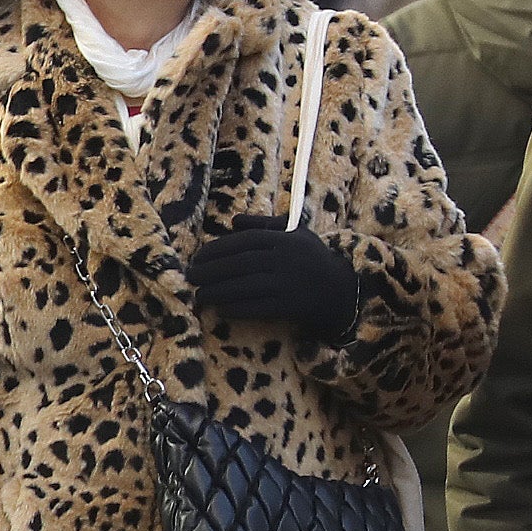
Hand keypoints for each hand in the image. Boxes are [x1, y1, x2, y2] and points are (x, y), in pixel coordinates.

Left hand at [186, 216, 359, 343]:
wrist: (340, 289)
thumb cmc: (310, 258)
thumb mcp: (293, 234)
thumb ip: (264, 225)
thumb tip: (234, 220)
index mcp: (284, 239)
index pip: (245, 241)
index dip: (218, 249)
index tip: (197, 257)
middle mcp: (286, 260)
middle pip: (242, 264)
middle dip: (212, 271)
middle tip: (190, 276)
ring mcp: (289, 284)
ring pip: (247, 287)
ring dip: (219, 292)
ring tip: (200, 295)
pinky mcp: (291, 306)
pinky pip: (260, 308)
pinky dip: (239, 309)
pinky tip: (221, 310)